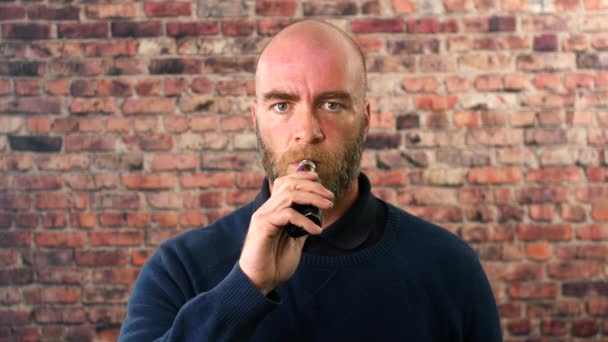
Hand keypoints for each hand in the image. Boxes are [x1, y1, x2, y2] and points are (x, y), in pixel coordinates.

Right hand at [239, 171, 333, 294]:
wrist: (259, 282)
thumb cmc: (274, 263)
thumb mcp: (294, 241)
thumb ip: (302, 226)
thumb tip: (317, 217)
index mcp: (273, 210)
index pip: (284, 182)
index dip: (301, 176)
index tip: (318, 178)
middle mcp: (266, 209)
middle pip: (288, 184)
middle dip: (311, 185)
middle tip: (329, 195)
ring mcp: (263, 216)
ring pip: (289, 195)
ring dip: (312, 198)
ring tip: (328, 206)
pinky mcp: (263, 226)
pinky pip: (287, 215)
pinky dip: (305, 220)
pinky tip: (316, 231)